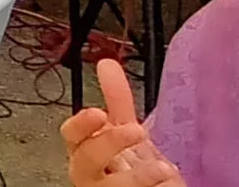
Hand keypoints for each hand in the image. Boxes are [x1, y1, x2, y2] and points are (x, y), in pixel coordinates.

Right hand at [62, 60, 183, 186]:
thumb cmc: (130, 166)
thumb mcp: (124, 131)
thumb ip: (116, 99)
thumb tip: (107, 63)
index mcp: (85, 150)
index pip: (71, 135)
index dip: (81, 124)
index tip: (98, 113)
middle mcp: (90, 174)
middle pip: (86, 159)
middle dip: (110, 144)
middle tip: (138, 131)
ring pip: (112, 186)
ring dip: (140, 176)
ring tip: (164, 169)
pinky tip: (167, 184)